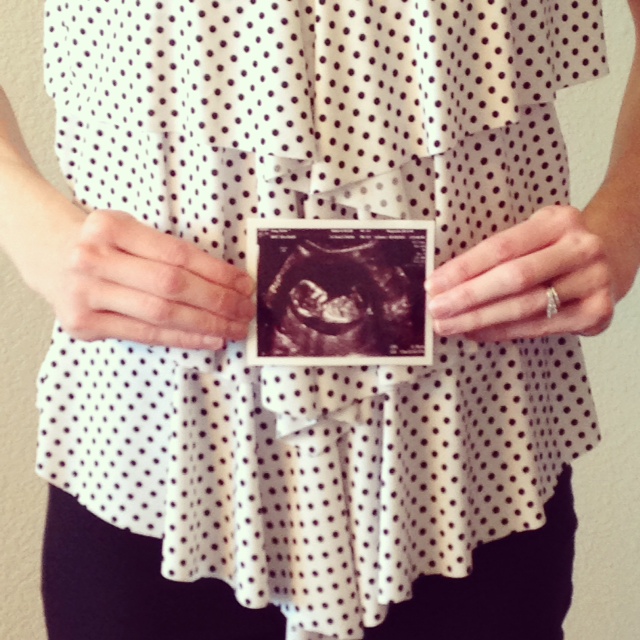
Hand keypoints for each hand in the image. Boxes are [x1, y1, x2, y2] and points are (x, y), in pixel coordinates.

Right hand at [49, 209, 255, 349]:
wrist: (48, 253)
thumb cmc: (103, 243)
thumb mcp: (130, 230)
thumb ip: (168, 252)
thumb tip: (226, 282)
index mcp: (110, 226)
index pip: (177, 254)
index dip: (216, 272)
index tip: (244, 284)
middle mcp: (93, 259)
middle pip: (171, 286)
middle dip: (217, 302)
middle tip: (245, 310)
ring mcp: (84, 294)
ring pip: (159, 314)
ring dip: (205, 324)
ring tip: (233, 328)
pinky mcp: (82, 324)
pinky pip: (143, 334)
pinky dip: (181, 338)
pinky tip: (207, 338)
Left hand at [426, 206, 614, 341]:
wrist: (612, 256)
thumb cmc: (556, 247)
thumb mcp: (534, 234)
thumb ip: (499, 254)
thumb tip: (446, 283)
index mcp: (558, 220)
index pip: (501, 248)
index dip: (463, 269)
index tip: (433, 285)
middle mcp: (581, 248)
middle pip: (514, 278)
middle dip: (468, 297)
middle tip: (436, 311)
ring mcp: (594, 280)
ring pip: (526, 307)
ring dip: (481, 320)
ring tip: (450, 326)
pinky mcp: (597, 312)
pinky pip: (541, 326)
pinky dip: (505, 332)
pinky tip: (479, 333)